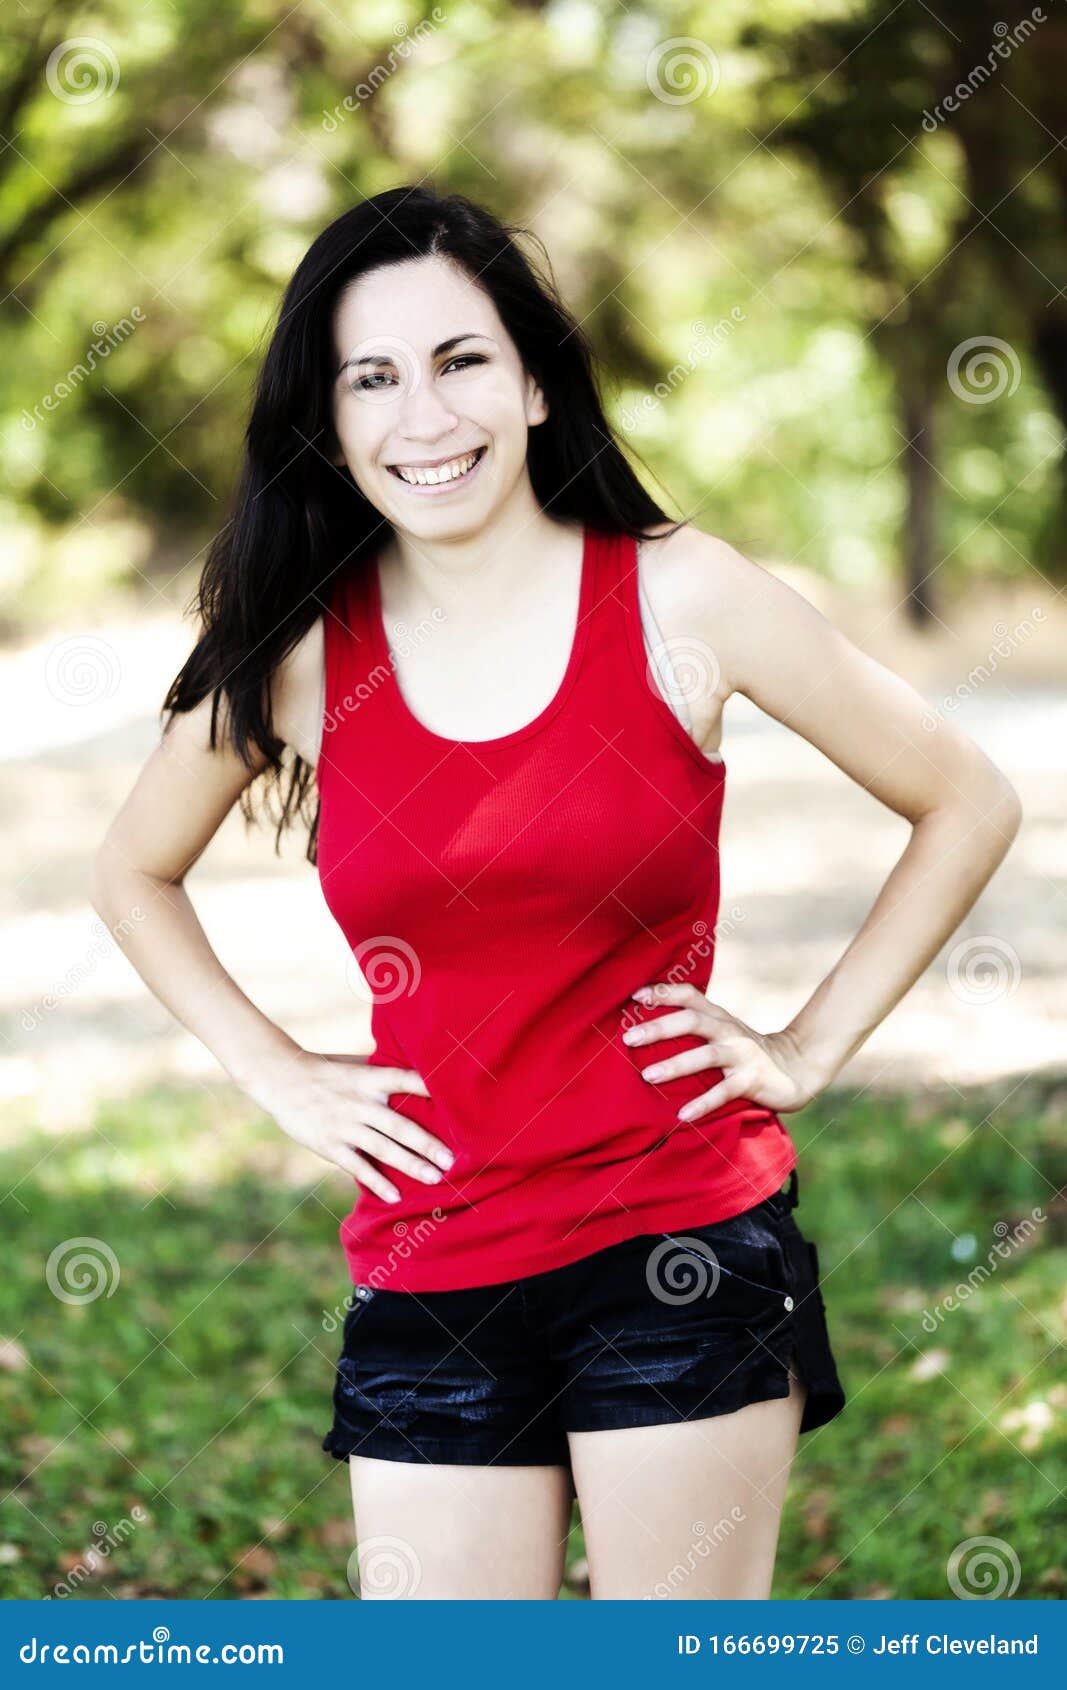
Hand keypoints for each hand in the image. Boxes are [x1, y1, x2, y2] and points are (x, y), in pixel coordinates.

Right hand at [247, 1048, 451, 1202]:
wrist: (282, 1078)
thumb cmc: (327, 1071)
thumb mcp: (356, 1065)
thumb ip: (384, 1074)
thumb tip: (422, 1077)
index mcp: (370, 1078)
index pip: (406, 1080)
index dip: (430, 1087)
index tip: (457, 1098)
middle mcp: (360, 1102)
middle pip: (400, 1125)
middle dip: (428, 1144)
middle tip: (452, 1160)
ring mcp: (345, 1125)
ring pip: (383, 1149)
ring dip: (410, 1165)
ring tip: (434, 1179)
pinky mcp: (330, 1144)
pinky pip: (358, 1166)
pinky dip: (377, 1182)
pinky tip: (395, 1195)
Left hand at [623, 983, 825, 1117]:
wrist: (796, 1069)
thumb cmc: (745, 1052)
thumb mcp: (723, 1032)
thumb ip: (695, 1026)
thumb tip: (647, 1029)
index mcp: (718, 1016)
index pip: (689, 995)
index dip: (662, 992)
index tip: (633, 996)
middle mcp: (729, 1030)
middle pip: (692, 1020)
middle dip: (659, 1027)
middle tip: (629, 1038)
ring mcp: (742, 1054)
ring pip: (706, 1055)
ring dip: (675, 1065)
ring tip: (647, 1076)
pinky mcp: (752, 1080)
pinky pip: (724, 1092)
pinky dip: (703, 1103)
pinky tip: (683, 1115)